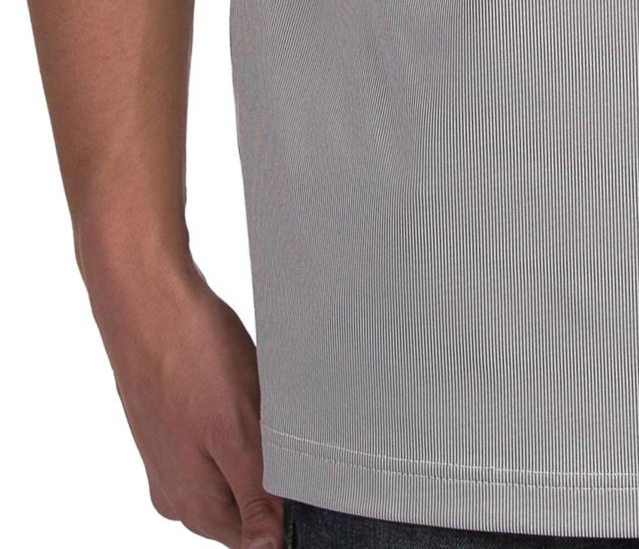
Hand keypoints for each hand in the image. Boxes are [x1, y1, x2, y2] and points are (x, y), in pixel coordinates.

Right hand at [85, 248, 281, 547]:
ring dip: (257, 439)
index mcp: (194, 505)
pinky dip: (239, 416)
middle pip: (245, 502)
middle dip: (274, 468)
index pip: (255, 537)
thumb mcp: (237, 432)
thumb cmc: (190, 356)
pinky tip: (244, 383)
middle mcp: (177, 490)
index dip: (289, 507)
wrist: (147, 297)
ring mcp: (171, 457)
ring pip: (233, 466)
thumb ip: (256, 497)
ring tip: (258, 395)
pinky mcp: (173, 425)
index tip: (306, 464)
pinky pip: (218, 437)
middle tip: (283, 419)